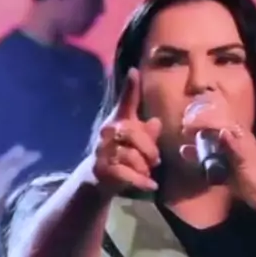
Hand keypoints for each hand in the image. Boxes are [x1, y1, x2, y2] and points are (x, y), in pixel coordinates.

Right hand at [92, 68, 161, 196]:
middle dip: (150, 149)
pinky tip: (151, 185)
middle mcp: (108, 132)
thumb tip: (156, 122)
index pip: (125, 102)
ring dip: (145, 168)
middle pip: (133, 133)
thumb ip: (146, 131)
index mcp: (118, 121)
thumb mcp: (136, 141)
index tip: (134, 71)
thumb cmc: (121, 152)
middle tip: (156, 160)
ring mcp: (103, 151)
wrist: (99, 177)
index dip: (130, 87)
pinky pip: (127, 174)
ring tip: (146, 172)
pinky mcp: (103, 170)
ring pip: (132, 156)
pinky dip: (142, 181)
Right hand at [181, 92, 255, 209]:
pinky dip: (199, 158)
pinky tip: (187, 156)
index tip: (188, 124)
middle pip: (214, 132)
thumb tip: (222, 130)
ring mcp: (230, 157)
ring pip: (211, 146)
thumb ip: (235, 146)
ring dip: (197, 143)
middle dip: (199, 128)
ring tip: (183, 142)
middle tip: (182, 130)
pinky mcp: (227, 170)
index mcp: (242, 138)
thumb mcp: (248, 161)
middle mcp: (234, 144)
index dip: (205, 120)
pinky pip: (210, 161)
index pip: (220, 123)